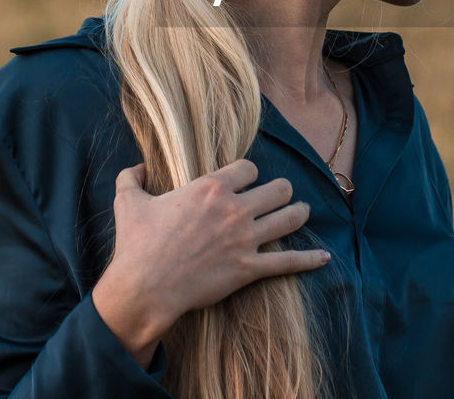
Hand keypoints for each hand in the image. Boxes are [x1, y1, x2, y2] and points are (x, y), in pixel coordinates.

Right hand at [91, 158, 329, 366]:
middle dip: (281, 190)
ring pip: (289, 218)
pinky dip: (309, 260)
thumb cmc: (136, 244)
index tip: (247, 180)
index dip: (250, 173)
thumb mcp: (129, 202)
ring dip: (299, 213)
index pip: (249, 168)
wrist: (145, 287)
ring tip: (303, 211)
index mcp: (211, 188)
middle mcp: (235, 209)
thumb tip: (137, 166)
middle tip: (280, 194)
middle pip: (278, 188)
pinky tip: (324, 257)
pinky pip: (288, 262)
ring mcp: (246, 239)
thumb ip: (131, 177)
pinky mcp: (250, 268)